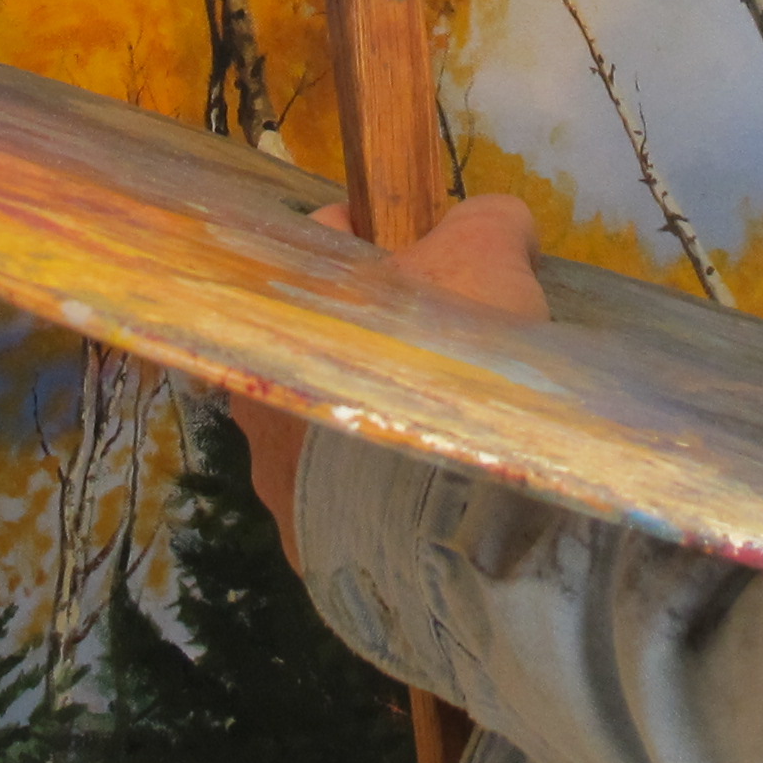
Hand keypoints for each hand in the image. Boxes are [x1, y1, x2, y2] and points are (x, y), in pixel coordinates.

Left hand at [233, 193, 549, 570]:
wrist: (436, 518)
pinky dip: (389, 484)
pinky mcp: (303, 538)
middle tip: (458, 347)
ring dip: (386, 413)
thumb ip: (490, 224)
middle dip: (391, 335)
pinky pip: (349, 492)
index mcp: (280, 301)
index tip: (437, 251)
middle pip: (333, 334)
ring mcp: (272, 470)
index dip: (386, 235)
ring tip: (457, 426)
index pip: (325, 239)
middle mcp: (258, 382)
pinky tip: (443, 484)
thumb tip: (504, 229)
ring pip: (337, 418)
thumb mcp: (486, 256)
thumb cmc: (442, 363)